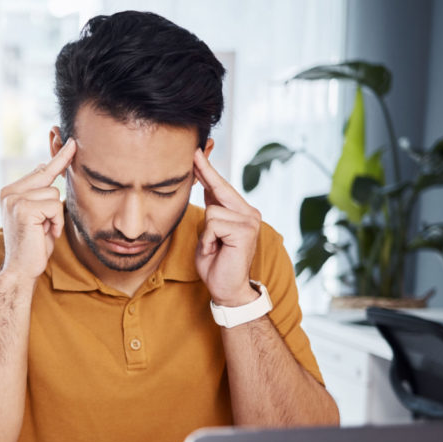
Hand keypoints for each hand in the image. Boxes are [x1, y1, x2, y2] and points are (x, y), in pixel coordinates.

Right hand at [0, 139, 76, 283]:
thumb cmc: (33, 245)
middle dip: (56, 197)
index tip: (72, 142)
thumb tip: (44, 166)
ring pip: (53, 193)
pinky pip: (53, 206)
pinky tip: (46, 233)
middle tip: (50, 215)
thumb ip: (40, 192)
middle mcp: (9, 193)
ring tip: (44, 230)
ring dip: (55, 215)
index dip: (58, 158)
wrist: (21, 269)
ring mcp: (14, 200)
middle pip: (48, 178)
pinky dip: (56, 222)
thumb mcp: (38, 214)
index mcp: (10, 192)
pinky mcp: (23, 209)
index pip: (40, 170)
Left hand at [193, 148, 261, 305]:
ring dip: (206, 233)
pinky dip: (208, 239)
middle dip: (205, 172)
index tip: (197, 151)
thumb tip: (203, 186)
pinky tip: (216, 250)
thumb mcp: (208, 232)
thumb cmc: (215, 263)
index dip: (208, 170)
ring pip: (212, 211)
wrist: (226, 289)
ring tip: (213, 247)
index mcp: (240, 212)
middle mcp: (249, 213)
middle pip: (220, 187)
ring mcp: (249, 221)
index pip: (221, 187)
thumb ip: (210, 211)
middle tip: (193, 152)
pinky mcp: (245, 230)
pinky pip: (213, 224)